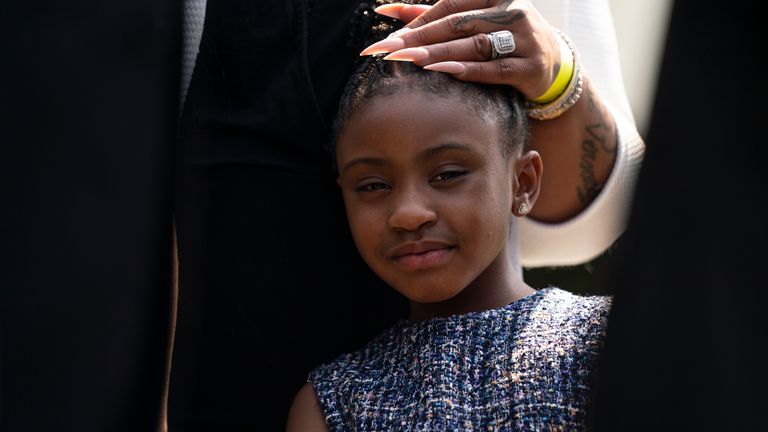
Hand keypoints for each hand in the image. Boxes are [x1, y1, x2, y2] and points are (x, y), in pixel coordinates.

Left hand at [360, 0, 560, 100]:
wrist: (553, 64)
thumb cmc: (503, 39)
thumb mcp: (471, 21)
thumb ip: (430, 16)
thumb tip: (386, 11)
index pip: (449, 6)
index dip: (417, 22)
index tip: (388, 39)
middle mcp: (512, 10)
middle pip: (458, 24)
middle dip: (420, 38)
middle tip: (389, 52)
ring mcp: (525, 38)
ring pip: (476, 45)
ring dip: (441, 53)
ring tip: (411, 61)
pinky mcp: (532, 66)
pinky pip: (496, 68)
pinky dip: (470, 70)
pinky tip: (445, 71)